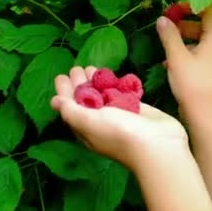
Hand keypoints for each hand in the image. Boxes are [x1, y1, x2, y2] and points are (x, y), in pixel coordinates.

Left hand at [50, 66, 188, 172]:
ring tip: (92, 67)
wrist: (157, 143)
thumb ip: (70, 111)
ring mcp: (118, 114)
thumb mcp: (88, 122)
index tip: (62, 76)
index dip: (65, 92)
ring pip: (103, 94)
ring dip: (97, 81)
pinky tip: (113, 75)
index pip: (70, 108)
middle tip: (77, 68)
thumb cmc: (119, 133)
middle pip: (86, 99)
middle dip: (80, 83)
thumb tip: (54, 102)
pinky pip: (121, 93)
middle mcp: (100, 121)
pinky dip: (116, 84)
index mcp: (85, 127)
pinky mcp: (134, 107)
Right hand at [155, 4, 211, 123]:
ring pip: (202, 43)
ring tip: (166, 48)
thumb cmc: (192, 84)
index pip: (210, 11)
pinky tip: (171, 65)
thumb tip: (162, 19)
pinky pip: (202, 57)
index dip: (192, 6)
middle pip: (205, 27)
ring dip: (184, 41)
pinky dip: (188, 55)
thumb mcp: (176, 57)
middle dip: (184, 25)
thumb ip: (169, 35)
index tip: (174, 10)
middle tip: (166, 28)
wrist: (206, 117)